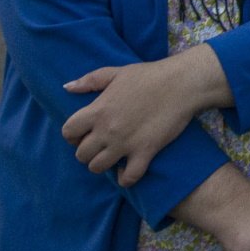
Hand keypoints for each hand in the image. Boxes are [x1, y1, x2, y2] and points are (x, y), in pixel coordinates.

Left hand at [61, 47, 224, 184]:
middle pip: (81, 155)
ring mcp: (125, 144)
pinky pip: (128, 176)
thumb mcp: (116, 72)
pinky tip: (126, 171)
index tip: (83, 133)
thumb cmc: (150, 76)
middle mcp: (106, 131)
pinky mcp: (145, 152)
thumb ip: (89, 80)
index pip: (68, 132)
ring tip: (112, 157)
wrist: (182, 84)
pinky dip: (125, 178)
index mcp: (97, 111)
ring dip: (102, 164)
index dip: (73, 135)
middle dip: (87, 152)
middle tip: (99, 146)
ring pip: (97, 167)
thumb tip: (67, 87)